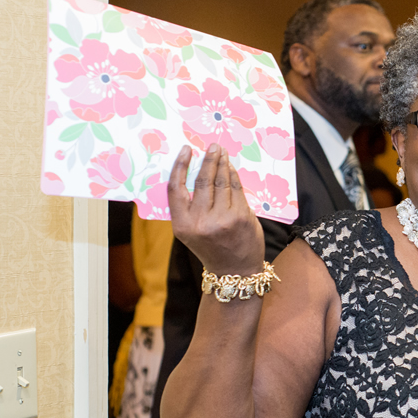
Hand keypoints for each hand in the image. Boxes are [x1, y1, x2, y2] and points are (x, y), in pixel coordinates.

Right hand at [168, 144, 264, 275]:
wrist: (234, 270)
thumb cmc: (211, 246)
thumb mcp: (190, 231)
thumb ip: (189, 207)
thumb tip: (194, 172)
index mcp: (182, 225)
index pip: (176, 188)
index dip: (180, 166)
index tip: (186, 151)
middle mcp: (201, 222)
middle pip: (203, 181)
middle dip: (208, 160)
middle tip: (212, 146)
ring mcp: (223, 219)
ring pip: (221, 183)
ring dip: (222, 165)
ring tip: (222, 154)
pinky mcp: (241, 217)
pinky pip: (237, 190)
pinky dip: (234, 177)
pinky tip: (231, 169)